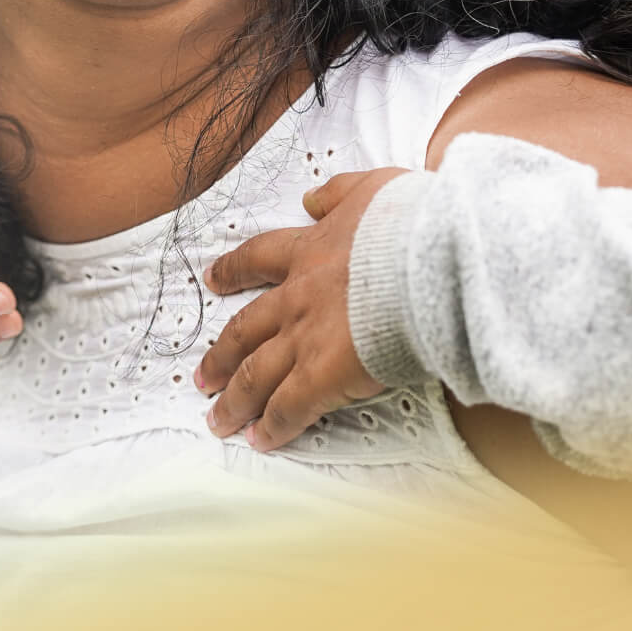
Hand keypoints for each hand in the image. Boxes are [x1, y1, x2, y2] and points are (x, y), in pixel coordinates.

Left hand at [194, 167, 406, 448]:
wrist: (429, 259)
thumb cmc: (412, 224)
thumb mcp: (371, 189)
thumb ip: (338, 193)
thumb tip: (312, 198)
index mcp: (310, 250)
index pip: (259, 259)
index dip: (233, 271)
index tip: (213, 280)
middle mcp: (297, 297)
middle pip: (244, 329)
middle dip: (221, 355)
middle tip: (202, 375)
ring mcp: (305, 338)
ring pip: (255, 374)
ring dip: (234, 400)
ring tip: (219, 419)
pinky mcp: (323, 375)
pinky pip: (288, 408)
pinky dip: (273, 427)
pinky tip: (261, 441)